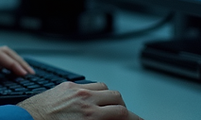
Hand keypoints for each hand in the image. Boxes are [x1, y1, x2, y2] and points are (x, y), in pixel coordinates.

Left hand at [17, 81, 142, 119]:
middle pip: (117, 97)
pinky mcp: (65, 85)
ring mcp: (75, 90)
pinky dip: (93, 91)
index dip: (135, 118)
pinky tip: (89, 99)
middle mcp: (85, 99)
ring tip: (106, 107)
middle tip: (120, 116)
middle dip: (121, 107)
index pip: (123, 113)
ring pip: (103, 87)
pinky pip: (86, 84)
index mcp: (91, 115)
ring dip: (108, 96)